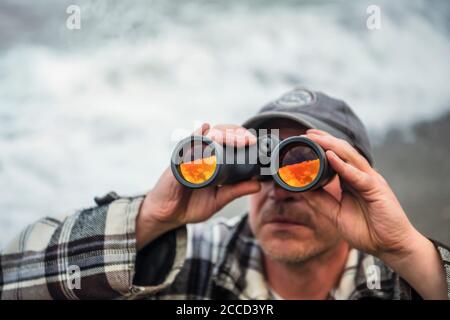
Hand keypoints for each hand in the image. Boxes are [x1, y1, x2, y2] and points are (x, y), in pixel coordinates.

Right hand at [136, 123, 260, 248]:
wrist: (166, 216)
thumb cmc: (190, 205)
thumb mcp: (218, 200)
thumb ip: (236, 191)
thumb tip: (257, 185)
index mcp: (213, 162)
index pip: (228, 143)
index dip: (240, 138)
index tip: (253, 142)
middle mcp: (201, 155)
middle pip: (219, 134)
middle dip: (235, 133)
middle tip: (248, 139)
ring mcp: (189, 156)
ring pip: (206, 136)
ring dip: (221, 133)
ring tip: (235, 137)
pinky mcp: (178, 162)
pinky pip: (187, 146)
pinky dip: (197, 136)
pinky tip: (205, 129)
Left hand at [303, 129, 446, 298]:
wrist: (390, 246)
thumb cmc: (367, 230)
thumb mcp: (336, 214)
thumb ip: (321, 201)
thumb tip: (302, 190)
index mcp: (353, 180)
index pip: (337, 158)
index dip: (323, 147)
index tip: (306, 140)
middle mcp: (362, 176)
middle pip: (343, 152)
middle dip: (325, 140)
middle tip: (308, 133)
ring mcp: (371, 180)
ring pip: (350, 157)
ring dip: (332, 146)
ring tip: (316, 138)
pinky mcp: (377, 189)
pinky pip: (357, 175)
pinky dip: (343, 165)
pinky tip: (331, 156)